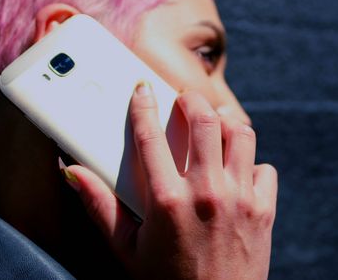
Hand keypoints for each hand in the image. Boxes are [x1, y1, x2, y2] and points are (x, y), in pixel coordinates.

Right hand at [59, 82, 277, 278]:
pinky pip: (265, 168)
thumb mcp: (126, 250)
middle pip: (204, 120)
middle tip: (184, 100)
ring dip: (227, 123)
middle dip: (192, 101)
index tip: (143, 88)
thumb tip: (73, 172)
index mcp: (166, 201)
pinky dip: (253, 163)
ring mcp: (239, 199)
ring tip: (215, 125)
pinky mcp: (264, 209)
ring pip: (241, 134)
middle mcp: (206, 192)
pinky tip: (239, 171)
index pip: (149, 136)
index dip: (143, 104)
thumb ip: (99, 207)